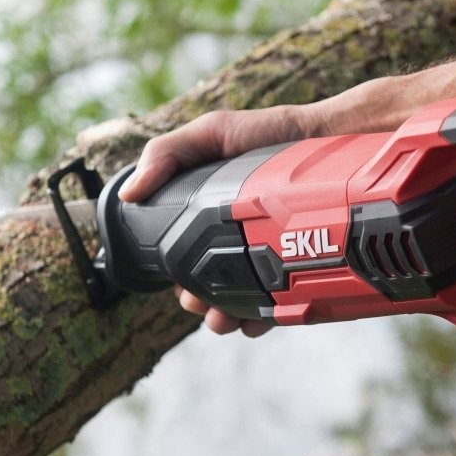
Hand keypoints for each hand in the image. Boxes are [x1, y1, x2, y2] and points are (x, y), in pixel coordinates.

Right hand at [119, 105, 314, 336]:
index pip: (187, 260)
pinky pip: (283, 302)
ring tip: (225, 319)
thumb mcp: (211, 133)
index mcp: (210, 218)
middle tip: (201, 303)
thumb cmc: (265, 133)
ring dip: (227, 317)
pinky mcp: (301, 264)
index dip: (179, 280)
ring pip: (244, 300)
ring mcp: (270, 254)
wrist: (324, 137)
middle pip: (212, 286)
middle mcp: (240, 240)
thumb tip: (130, 194)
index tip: (180, 289)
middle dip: (201, 303)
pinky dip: (266, 319)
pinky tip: (258, 322)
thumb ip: (167, 153)